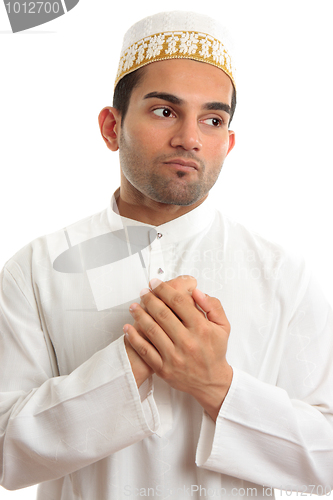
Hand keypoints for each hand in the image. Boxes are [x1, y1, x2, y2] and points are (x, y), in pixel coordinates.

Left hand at [124, 277, 232, 420]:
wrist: (211, 382)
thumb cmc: (215, 351)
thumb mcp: (223, 326)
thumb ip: (213, 305)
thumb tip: (196, 291)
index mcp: (201, 328)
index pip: (179, 302)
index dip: (164, 289)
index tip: (155, 283)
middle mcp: (187, 341)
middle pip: (162, 314)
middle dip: (150, 299)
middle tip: (143, 292)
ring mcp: (174, 355)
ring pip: (152, 330)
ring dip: (140, 315)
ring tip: (133, 306)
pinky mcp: (164, 368)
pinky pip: (145, 350)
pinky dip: (134, 338)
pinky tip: (127, 328)